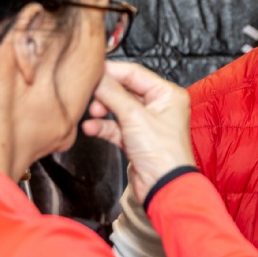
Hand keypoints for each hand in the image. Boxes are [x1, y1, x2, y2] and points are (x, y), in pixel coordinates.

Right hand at [81, 61, 194, 201]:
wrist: (163, 186)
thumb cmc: (162, 153)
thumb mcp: (134, 117)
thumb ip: (113, 94)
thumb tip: (97, 76)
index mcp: (167, 94)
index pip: (135, 73)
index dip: (112, 71)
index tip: (91, 70)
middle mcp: (159, 105)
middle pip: (125, 90)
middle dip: (106, 93)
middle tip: (89, 93)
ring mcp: (147, 122)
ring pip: (118, 108)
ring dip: (103, 110)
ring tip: (92, 113)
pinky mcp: (136, 138)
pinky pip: (116, 126)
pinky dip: (103, 126)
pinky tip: (91, 128)